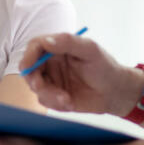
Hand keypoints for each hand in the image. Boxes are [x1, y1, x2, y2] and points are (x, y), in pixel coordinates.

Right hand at [20, 33, 142, 115]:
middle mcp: (51, 63)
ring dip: (48, 94)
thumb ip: (68, 42)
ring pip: (36, 87)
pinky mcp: (55, 96)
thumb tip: (46, 41)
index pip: (35, 46)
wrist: (116, 92)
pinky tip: (70, 102)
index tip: (27, 66)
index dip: (28, 55)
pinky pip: (46, 101)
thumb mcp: (90, 50)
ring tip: (66, 98)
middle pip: (29, 68)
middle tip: (40, 86)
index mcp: (58, 47)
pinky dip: (55, 103)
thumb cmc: (105, 67)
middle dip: (32, 78)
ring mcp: (52, 80)